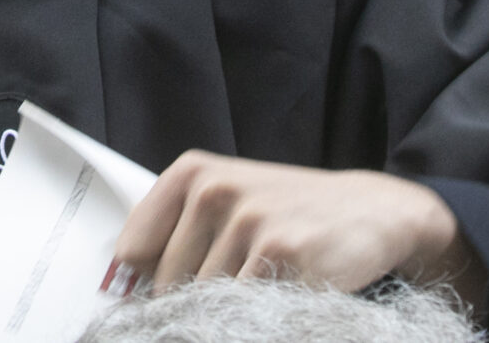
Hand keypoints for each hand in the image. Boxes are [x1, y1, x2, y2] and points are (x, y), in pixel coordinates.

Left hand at [110, 152, 484, 306]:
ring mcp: (248, 219)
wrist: (371, 210)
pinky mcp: (281, 251)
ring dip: (226, 311)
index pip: (131, 252)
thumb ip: (173, 234)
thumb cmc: (289, 213)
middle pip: (166, 285)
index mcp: (192, 173)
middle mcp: (215, 190)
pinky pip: (241, 309)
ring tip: (262, 286)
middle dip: (190, 305)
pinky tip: (279, 296)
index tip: (151, 304)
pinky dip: (255, 317)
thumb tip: (117, 289)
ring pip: (204, 301)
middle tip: (235, 290)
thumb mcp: (227, 202)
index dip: (139, 288)